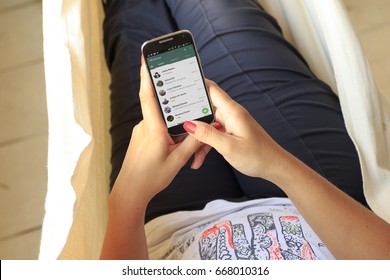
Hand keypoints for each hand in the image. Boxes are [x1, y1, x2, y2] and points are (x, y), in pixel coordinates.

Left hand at [111, 57, 202, 205]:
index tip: (146, 58)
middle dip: (173, 106)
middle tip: (180, 109)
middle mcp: (145, 126)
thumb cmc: (151, 177)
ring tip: (180, 147)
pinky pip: (156, 129)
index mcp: (153, 128)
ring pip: (160, 122)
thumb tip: (205, 127)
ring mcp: (141, 132)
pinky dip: (167, 134)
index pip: (149, 95)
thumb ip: (193, 142)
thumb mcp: (177, 161)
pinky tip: (173, 148)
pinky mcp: (141, 138)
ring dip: (173, 128)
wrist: (130, 191)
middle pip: (160, 108)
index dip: (147, 75)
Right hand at [184, 80, 288, 183]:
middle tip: (174, 122)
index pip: (211, 89)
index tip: (180, 84)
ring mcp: (231, 124)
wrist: (275, 167)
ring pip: (207, 124)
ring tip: (189, 151)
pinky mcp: (231, 133)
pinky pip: (213, 134)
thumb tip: (189, 124)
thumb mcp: (228, 147)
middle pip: (205, 107)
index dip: (196, 83)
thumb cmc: (257, 156)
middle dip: (190, 115)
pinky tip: (199, 158)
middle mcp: (231, 114)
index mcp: (232, 112)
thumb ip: (207, 134)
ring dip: (197, 137)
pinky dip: (205, 144)